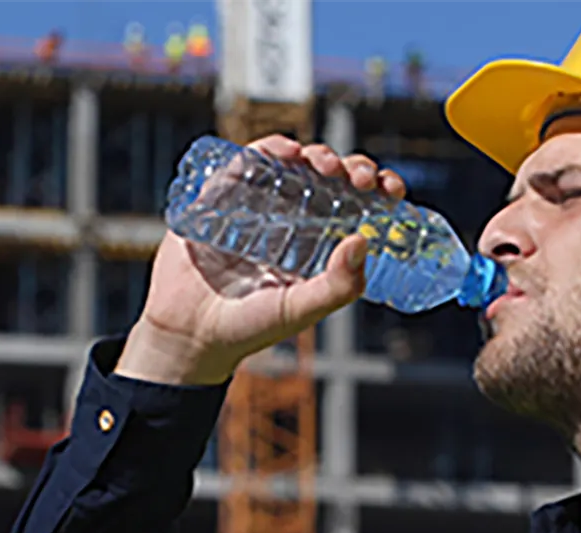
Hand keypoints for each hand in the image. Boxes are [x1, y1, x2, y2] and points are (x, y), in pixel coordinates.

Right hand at [115, 136, 406, 385]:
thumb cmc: (248, 327)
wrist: (190, 334)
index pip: (356, 205)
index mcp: (317, 243)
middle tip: (359, 177)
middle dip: (350, 167)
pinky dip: (268, 150)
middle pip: (329, 178)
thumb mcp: (301, 309)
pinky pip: (246, 163)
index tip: (390, 188)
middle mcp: (291, 219)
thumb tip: (364, 241)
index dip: (376, 189)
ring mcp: (256, 205)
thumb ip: (337, 286)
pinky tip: (285, 152)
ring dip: (315, 154)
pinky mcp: (221, 197)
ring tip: (324, 165)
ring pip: (294, 165)